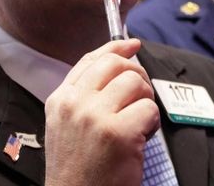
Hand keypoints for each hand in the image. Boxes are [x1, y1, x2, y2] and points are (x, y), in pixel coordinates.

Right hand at [44, 38, 159, 185]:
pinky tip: (141, 138)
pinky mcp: (119, 133)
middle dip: (137, 75)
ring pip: (135, 83)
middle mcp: (74, 104)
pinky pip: (149, 109)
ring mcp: (95, 117)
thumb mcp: (67, 126)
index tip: (133, 45)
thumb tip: (117, 64)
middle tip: (141, 95)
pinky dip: (153, 123)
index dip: (116, 47)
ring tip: (139, 123)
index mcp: (60, 100)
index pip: (91, 60)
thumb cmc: (78, 170)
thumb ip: (85, 96)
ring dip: (145, 101)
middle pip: (116, 64)